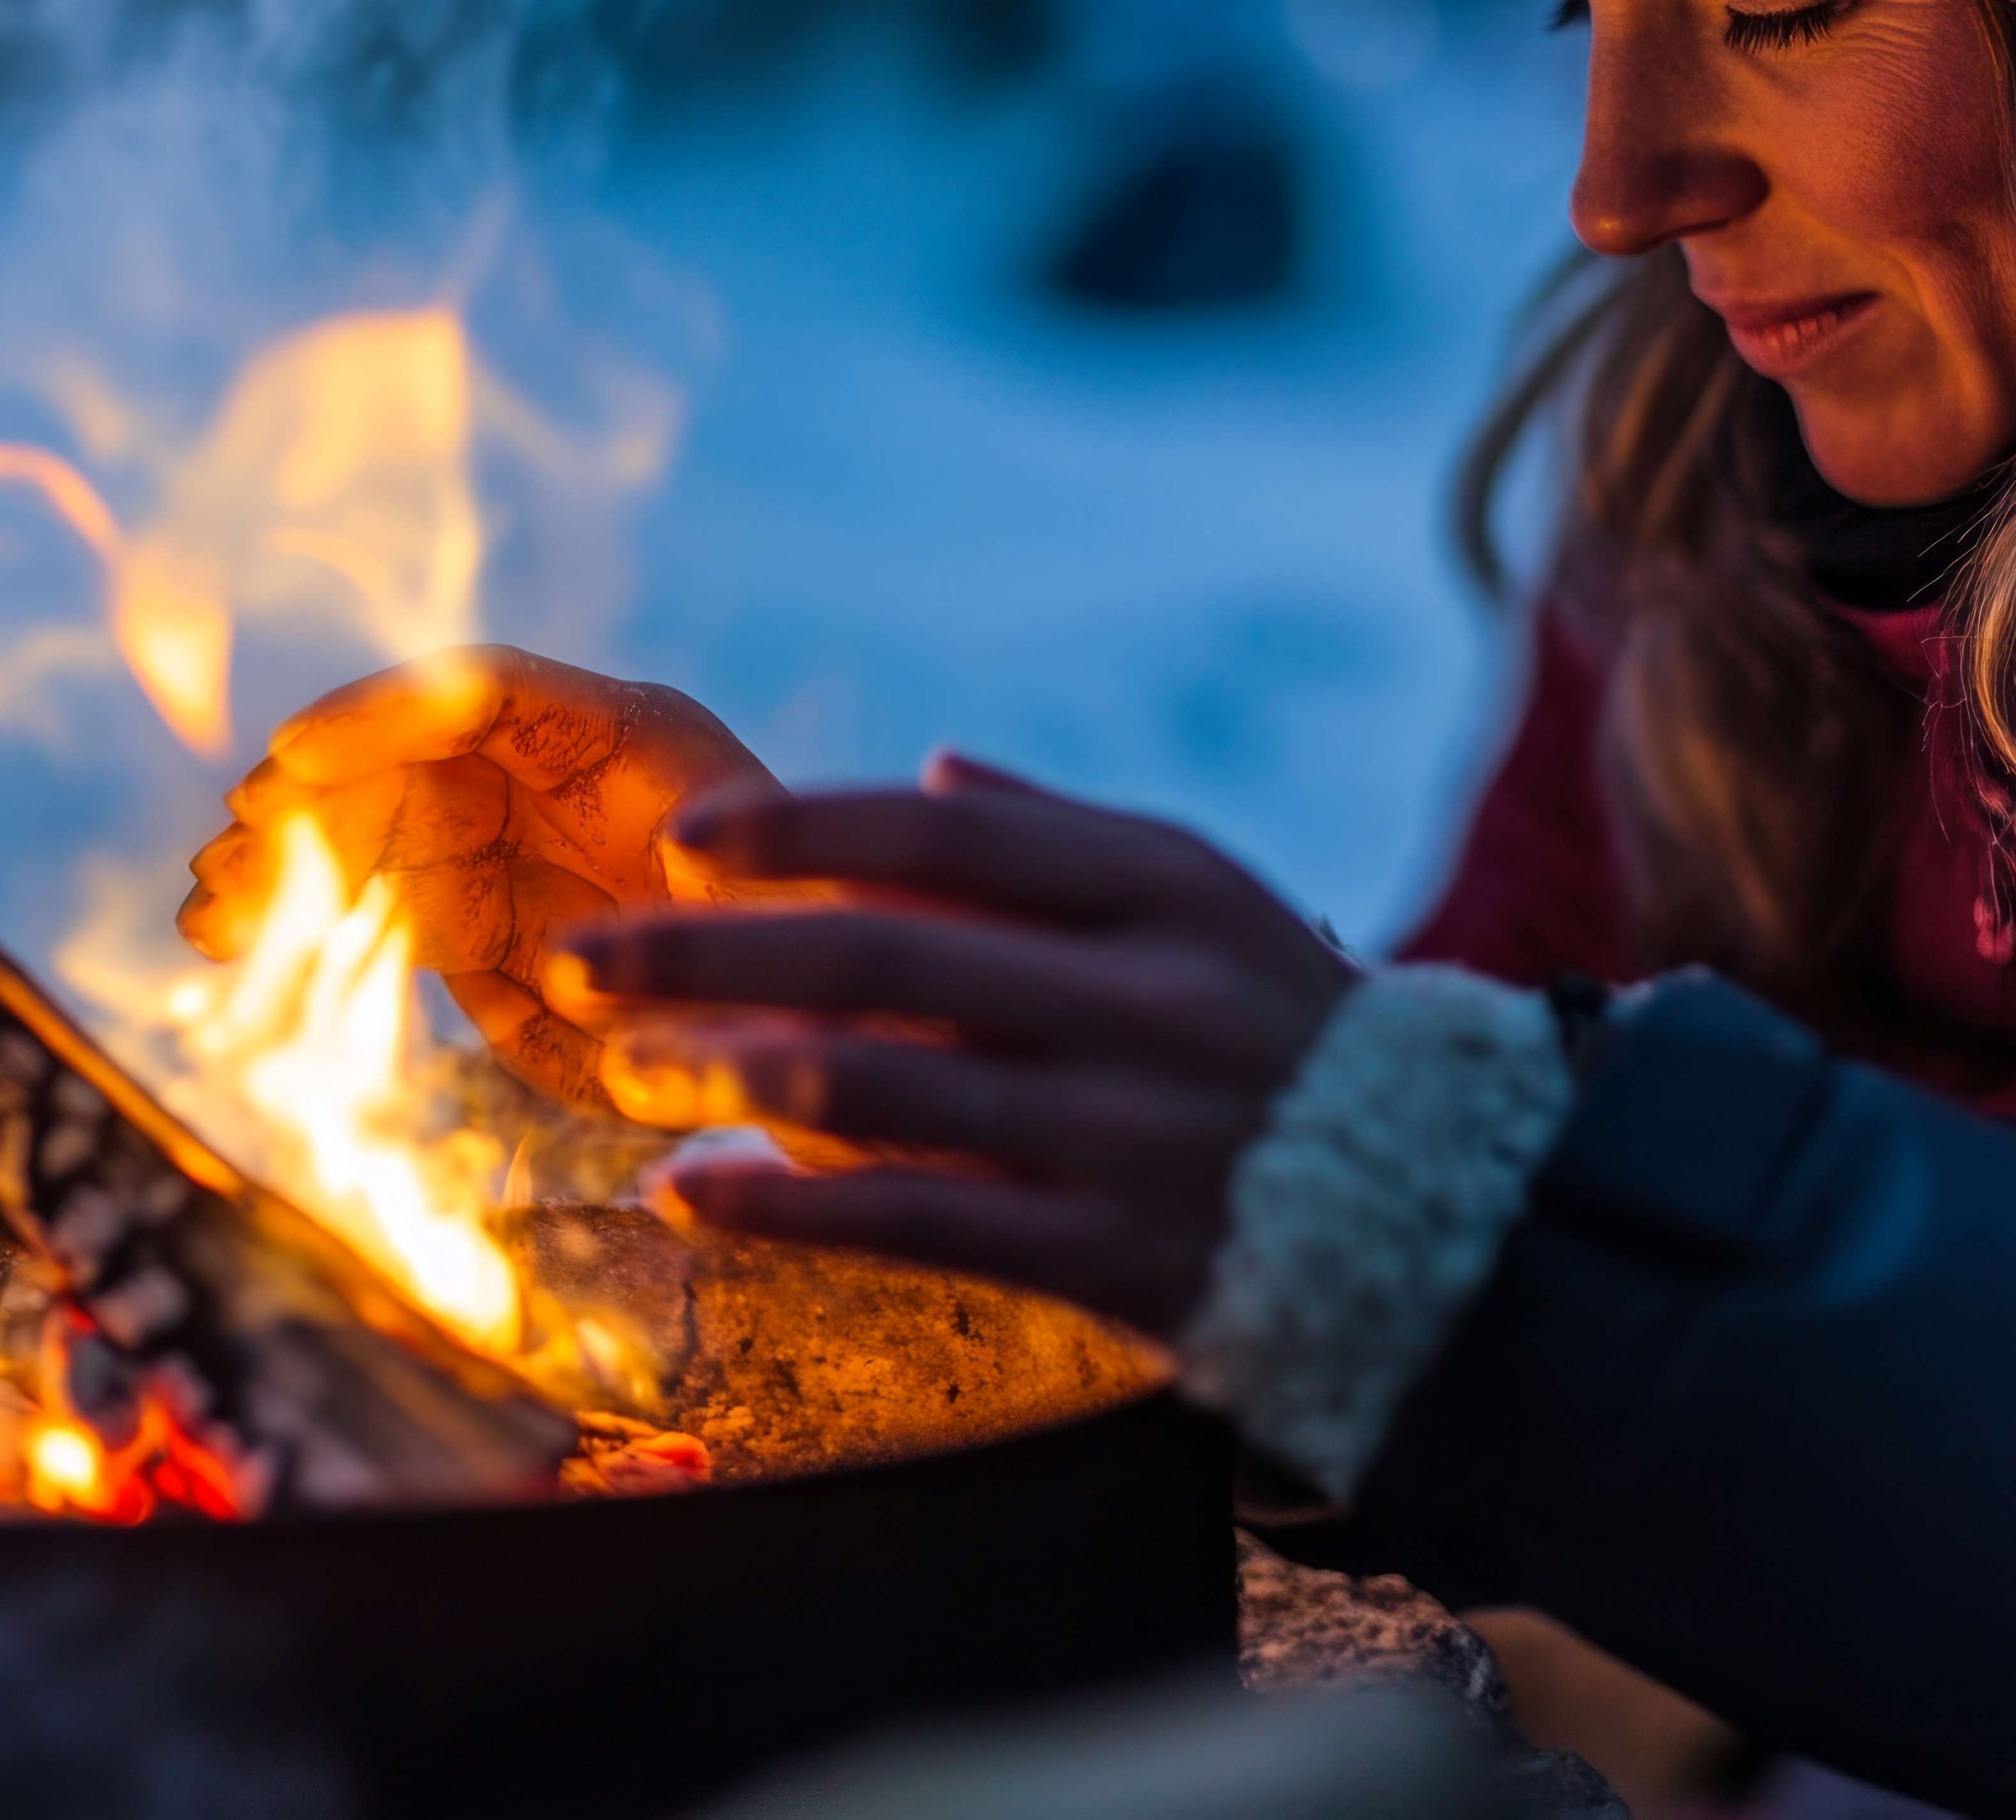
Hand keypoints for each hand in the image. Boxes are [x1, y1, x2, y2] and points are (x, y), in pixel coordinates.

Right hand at [181, 646, 777, 1104]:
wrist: (824, 1045)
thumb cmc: (806, 978)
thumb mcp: (753, 946)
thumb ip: (661, 934)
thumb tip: (557, 961)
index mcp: (636, 742)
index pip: (485, 692)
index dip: (382, 715)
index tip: (292, 758)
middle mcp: (565, 774)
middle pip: (410, 760)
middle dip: (310, 803)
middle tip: (231, 858)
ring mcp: (522, 841)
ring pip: (377, 828)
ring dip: (291, 863)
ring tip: (211, 913)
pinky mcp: (488, 918)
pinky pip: (383, 899)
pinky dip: (309, 915)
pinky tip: (230, 937)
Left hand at [554, 756, 1358, 1335]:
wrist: (1431, 1206)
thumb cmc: (1279, 1027)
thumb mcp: (1207, 903)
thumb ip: (1067, 836)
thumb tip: (935, 761)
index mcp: (1166, 887)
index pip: (949, 830)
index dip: (804, 828)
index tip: (685, 838)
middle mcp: (1148, 996)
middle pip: (885, 953)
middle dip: (710, 951)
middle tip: (584, 955)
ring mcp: (1129, 1130)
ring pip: (882, 1090)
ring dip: (724, 1076)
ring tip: (619, 1069)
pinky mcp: (1114, 1254)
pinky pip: (917, 1224)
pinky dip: (788, 1209)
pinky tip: (691, 1197)